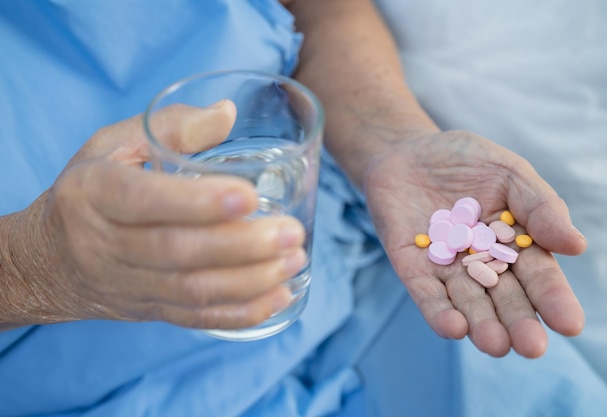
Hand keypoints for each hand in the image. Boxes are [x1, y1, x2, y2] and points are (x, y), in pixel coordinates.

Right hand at [2, 102, 304, 329]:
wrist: (49, 259)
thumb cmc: (89, 190)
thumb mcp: (113, 145)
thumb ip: (171, 127)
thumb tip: (228, 113)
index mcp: (96, 194)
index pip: (144, 200)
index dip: (198, 202)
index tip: (250, 195)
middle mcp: (107, 244)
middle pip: (177, 251)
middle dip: (242, 245)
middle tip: (291, 232)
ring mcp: (129, 284)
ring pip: (192, 291)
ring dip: (251, 280)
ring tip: (295, 260)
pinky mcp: (149, 310)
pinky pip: (197, 319)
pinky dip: (243, 313)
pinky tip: (281, 296)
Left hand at [363, 130, 586, 357]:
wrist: (406, 150)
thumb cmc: (464, 160)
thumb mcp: (508, 172)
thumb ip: (539, 206)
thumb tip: (576, 246)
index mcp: (514, 244)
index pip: (537, 275)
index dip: (553, 299)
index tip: (569, 324)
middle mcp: (482, 263)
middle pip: (504, 297)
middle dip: (518, 322)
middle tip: (531, 347)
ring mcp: (446, 267)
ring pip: (466, 302)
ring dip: (480, 324)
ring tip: (495, 344)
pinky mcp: (411, 266)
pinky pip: (425, 292)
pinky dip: (437, 310)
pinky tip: (453, 327)